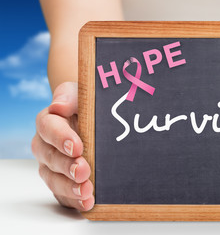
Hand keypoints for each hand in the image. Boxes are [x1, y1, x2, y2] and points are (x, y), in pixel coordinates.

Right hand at [32, 82, 93, 210]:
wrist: (97, 120)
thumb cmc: (87, 104)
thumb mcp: (80, 93)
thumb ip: (69, 96)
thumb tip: (58, 106)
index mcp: (49, 121)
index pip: (48, 128)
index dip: (61, 138)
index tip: (77, 147)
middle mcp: (46, 146)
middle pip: (50, 158)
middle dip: (67, 166)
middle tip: (83, 171)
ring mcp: (53, 166)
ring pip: (53, 179)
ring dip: (69, 187)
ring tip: (86, 191)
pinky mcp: (63, 181)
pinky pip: (63, 194)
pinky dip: (74, 200)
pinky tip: (87, 203)